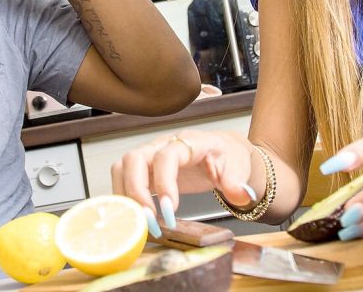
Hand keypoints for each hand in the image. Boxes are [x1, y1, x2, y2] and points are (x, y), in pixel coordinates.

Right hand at [111, 131, 258, 236]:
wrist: (224, 152)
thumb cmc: (229, 157)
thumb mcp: (239, 168)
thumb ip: (237, 182)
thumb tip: (240, 195)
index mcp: (190, 142)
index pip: (168, 154)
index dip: (164, 181)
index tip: (169, 209)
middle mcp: (164, 144)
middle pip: (134, 158)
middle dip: (136, 191)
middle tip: (149, 220)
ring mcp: (152, 155)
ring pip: (122, 167)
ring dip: (125, 195)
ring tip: (139, 221)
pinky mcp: (146, 170)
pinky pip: (123, 178)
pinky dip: (124, 198)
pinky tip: (135, 217)